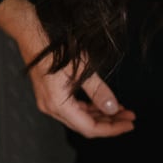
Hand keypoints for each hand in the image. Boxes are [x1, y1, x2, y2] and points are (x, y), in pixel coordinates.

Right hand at [0, 0, 135, 139]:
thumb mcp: (83, 71)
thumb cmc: (56, 49)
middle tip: (129, 117)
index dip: (112, 129)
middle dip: (109, 123)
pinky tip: (103, 104)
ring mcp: (49, 102)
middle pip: (85, 126)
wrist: (33, 34)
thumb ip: (99, 93)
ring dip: (100, 115)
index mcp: (58, 105)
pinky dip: (90, 108)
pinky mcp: (51, 94)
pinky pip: (73, 108)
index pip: (90, 128)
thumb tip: (112, 109)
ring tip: (120, 110)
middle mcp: (51, 108)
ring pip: (80, 118)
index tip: (129, 124)